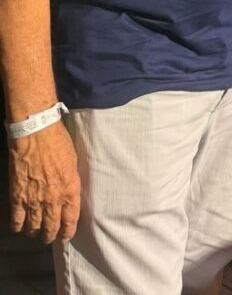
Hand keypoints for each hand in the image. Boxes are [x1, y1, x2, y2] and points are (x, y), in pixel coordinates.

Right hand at [8, 121, 80, 242]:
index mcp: (70, 190)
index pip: (71, 220)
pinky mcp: (18, 196)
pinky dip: (18, 225)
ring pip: (34, 226)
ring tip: (35, 232)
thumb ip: (71, 181)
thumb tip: (69, 192)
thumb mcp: (73, 162)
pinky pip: (17, 219)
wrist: (36, 134)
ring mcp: (34, 200)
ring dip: (35, 231)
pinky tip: (19, 226)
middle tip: (49, 237)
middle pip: (52, 227)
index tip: (66, 235)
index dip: (68, 231)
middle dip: (51, 235)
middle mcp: (53, 199)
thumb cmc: (58, 142)